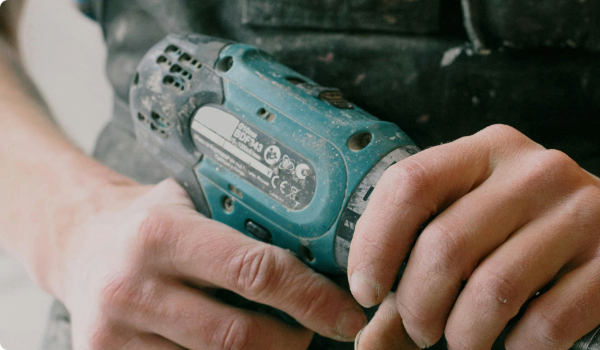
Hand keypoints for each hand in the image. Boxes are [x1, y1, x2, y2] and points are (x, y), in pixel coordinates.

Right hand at [56, 179, 365, 348]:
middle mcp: (132, 286)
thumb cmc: (152, 223)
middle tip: (322, 331)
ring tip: (286, 338)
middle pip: (239, 336)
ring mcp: (114, 333)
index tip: (348, 313)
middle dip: (296, 340)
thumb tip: (330, 245)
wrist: (80, 246)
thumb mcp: (193, 201)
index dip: (311, 298)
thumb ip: (247, 218)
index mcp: (162, 233)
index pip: (254, 271)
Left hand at [348, 125, 599, 348]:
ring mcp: (584, 209)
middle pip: (446, 244)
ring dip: (466, 337)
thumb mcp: (482, 238)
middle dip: (418, 308)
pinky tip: (517, 348)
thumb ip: (421, 280)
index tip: (367, 291)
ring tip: (466, 345)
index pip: (410, 184)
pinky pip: (548, 322)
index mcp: (489, 151)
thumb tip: (369, 341)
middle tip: (422, 333)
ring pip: (494, 289)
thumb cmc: (546, 240)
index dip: (374, 243)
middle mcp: (536, 170)